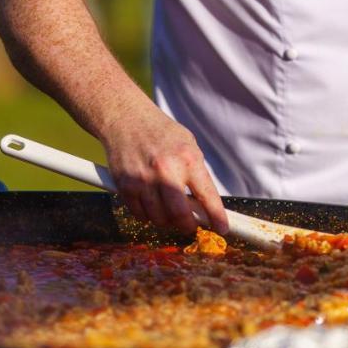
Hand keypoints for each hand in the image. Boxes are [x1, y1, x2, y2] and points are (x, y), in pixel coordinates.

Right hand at [100, 107, 229, 234]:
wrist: (126, 118)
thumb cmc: (162, 133)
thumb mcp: (188, 145)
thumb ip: (196, 173)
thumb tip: (206, 206)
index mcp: (188, 159)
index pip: (207, 196)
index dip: (217, 217)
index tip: (222, 229)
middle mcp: (166, 170)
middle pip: (180, 215)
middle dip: (188, 226)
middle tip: (191, 225)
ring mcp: (144, 179)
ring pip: (159, 218)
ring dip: (167, 222)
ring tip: (169, 212)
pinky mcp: (125, 185)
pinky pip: (139, 214)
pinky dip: (148, 215)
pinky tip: (151, 205)